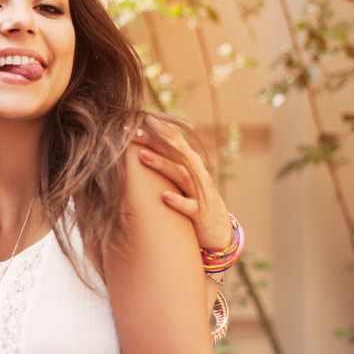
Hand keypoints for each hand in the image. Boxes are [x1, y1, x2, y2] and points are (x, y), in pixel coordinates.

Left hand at [131, 118, 231, 251]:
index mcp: (192, 165)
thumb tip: (145, 146)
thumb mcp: (183, 180)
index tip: (133, 122)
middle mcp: (197, 175)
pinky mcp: (200, 214)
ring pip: (181, 176)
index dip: (156, 131)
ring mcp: (200, 193)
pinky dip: (177, 201)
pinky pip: (189, 206)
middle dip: (155, 141)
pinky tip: (163, 196)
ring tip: (143, 156)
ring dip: (162, 165)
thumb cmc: (195, 202)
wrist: (219, 231)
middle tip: (134, 133)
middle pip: (176, 153)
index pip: (174, 142)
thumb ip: (169, 163)